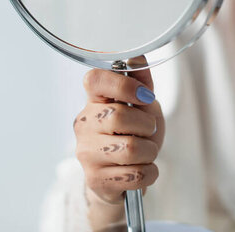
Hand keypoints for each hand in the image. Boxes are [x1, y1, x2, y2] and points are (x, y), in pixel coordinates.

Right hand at [75, 58, 164, 206]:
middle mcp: (84, 124)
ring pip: (131, 149)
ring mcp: (86, 153)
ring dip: (150, 151)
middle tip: (147, 131)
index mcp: (94, 101)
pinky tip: (141, 168)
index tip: (145, 97)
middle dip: (147, 126)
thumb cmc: (132, 136)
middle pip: (119, 116)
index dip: (124, 85)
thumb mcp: (142, 107)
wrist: (121, 178)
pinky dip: (149, 172)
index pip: (95, 80)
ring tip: (144, 152)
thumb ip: (142, 83)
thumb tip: (137, 56)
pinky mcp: (95, 179)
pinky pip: (136, 174)